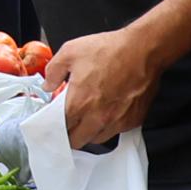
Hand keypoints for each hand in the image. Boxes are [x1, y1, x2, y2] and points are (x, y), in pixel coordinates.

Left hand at [40, 26, 163, 144]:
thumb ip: (53, 72)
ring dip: (89, 133)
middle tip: (68, 124)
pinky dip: (109, 127)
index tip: (54, 121)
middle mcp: (97, 117)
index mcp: (79, 103)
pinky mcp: (133, 120)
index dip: (55, 125)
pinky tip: (107, 114)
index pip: (60, 128)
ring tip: (86, 120)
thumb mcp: (70, 52)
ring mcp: (117, 121)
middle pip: (77, 140)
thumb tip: (47, 85)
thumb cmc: (110, 49)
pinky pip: (117, 131)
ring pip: (96, 139)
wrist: (143, 49)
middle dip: (69, 135)